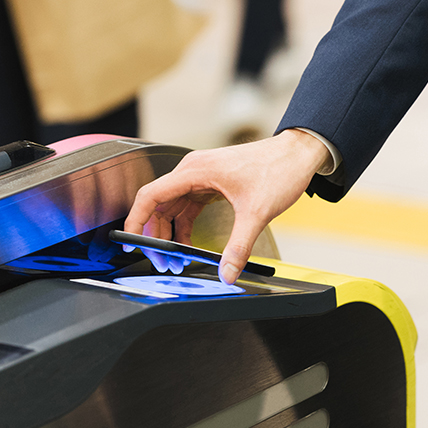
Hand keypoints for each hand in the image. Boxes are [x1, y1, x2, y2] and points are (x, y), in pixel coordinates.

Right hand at [125, 129, 330, 283]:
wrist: (298, 154)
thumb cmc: (278, 170)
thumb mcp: (256, 212)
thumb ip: (239, 246)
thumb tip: (227, 272)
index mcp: (195, 171)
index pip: (150, 196)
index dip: (136, 221)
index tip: (129, 242)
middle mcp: (193, 171)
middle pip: (158, 205)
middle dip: (155, 236)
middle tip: (162, 263)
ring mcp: (201, 177)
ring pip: (171, 207)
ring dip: (170, 233)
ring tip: (175, 259)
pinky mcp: (211, 183)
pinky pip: (187, 207)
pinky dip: (184, 226)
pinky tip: (189, 245)